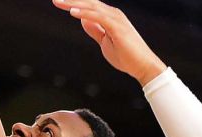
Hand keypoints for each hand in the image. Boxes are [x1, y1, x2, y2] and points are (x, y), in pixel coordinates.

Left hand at [52, 0, 166, 85]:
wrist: (143, 66)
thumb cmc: (126, 56)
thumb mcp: (105, 42)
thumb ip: (95, 30)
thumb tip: (83, 20)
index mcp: (110, 17)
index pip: (89, 5)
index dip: (74, 2)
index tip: (59, 1)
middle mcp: (113, 14)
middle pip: (88, 2)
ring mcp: (116, 19)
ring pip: (91, 7)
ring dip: (74, 3)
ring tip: (59, 1)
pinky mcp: (117, 27)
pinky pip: (98, 16)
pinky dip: (84, 13)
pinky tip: (72, 11)